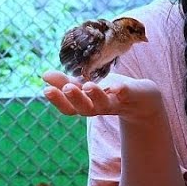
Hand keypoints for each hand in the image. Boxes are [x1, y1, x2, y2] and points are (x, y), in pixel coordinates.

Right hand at [42, 70, 162, 121]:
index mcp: (87, 106)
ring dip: (96, 95)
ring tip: (88, 86)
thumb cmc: (110, 92)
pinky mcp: (132, 96)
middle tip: (67, 88)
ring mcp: (117, 104)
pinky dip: (122, 92)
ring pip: (104, 105)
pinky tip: (117, 87)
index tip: (46, 90)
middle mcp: (100, 108)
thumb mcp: (86, 86)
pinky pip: (127, 95)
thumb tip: (44, 76)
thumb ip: (66, 82)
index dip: (58, 100)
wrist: (142, 99)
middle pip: (85, 109)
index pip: (69, 108)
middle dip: (75, 99)